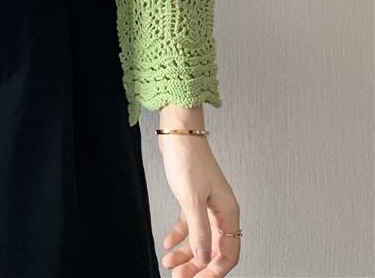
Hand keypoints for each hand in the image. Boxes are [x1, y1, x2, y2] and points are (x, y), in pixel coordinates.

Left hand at [158, 133, 241, 275]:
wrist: (178, 133)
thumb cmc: (188, 159)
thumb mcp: (192, 199)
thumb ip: (199, 231)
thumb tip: (205, 259)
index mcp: (228, 211)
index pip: (228, 251)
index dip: (215, 270)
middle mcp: (220, 210)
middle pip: (213, 248)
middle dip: (198, 266)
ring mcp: (207, 204)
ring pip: (199, 238)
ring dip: (186, 254)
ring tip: (170, 266)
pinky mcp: (193, 197)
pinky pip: (189, 224)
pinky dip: (179, 236)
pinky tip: (167, 244)